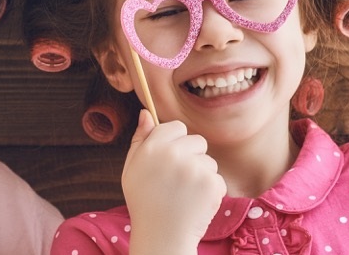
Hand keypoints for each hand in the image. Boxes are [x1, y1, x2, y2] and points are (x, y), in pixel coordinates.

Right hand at [122, 110, 225, 254]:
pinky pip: (216, 178)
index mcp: (152, 146)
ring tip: (185, 194)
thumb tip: (146, 113)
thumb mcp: (132, 168)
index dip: (175, 142)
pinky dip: (210, 191)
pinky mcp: (211, 184)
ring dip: (201, 174)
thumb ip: (140, 139)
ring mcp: (194, 168)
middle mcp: (173, 153)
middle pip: (197, 140)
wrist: (161, 237)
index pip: (176, 126)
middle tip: (178, 180)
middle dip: (191, 156)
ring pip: (208, 160)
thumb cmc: (144, 202)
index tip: (170, 159)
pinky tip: (195, 202)